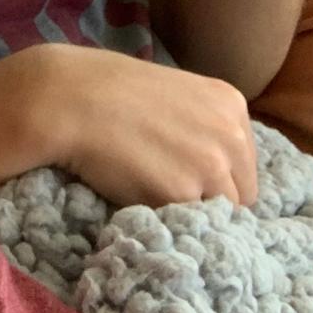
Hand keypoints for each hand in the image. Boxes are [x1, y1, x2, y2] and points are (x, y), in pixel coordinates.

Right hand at [37, 43, 257, 207]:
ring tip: (150, 191)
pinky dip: (167, 217)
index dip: (216, 176)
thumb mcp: (176, 94)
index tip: (184, 174)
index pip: (244, 164)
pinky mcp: (183, 193)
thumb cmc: (109, 89)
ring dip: (189, 211)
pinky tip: (139, 194)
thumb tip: (215, 167)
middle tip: (165, 186)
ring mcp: (211, 165)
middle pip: (240, 194)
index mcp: (231, 105)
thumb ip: (203, 126)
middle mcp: (231, 134)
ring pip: (217, 214)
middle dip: (208, 197)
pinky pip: (187, 223)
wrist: (68, 98)